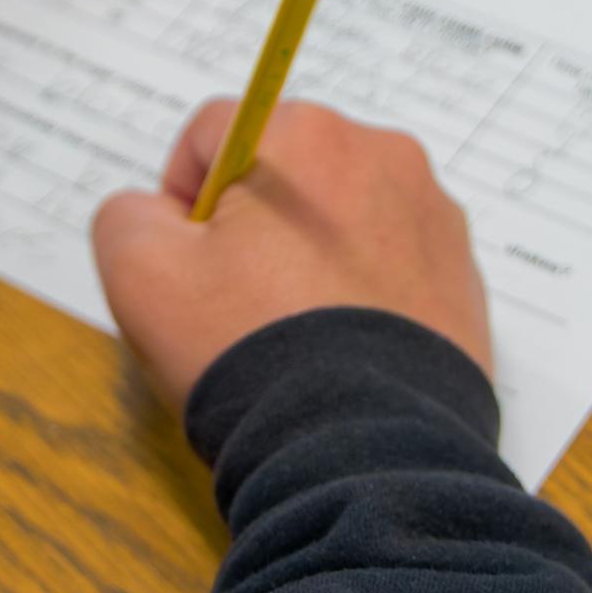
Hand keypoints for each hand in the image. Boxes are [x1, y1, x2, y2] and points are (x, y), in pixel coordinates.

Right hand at [92, 99, 492, 412]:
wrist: (364, 459)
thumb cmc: (247, 349)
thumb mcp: (137, 269)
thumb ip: (128, 211)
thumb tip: (164, 215)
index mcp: (304, 133)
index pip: (211, 137)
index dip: (181, 200)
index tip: (188, 266)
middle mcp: (380, 153)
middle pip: (279, 168)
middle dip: (248, 221)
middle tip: (233, 299)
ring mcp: (433, 216)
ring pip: (333, 211)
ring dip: (304, 251)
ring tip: (291, 329)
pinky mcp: (464, 276)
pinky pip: (385, 257)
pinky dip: (356, 286)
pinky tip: (339, 345)